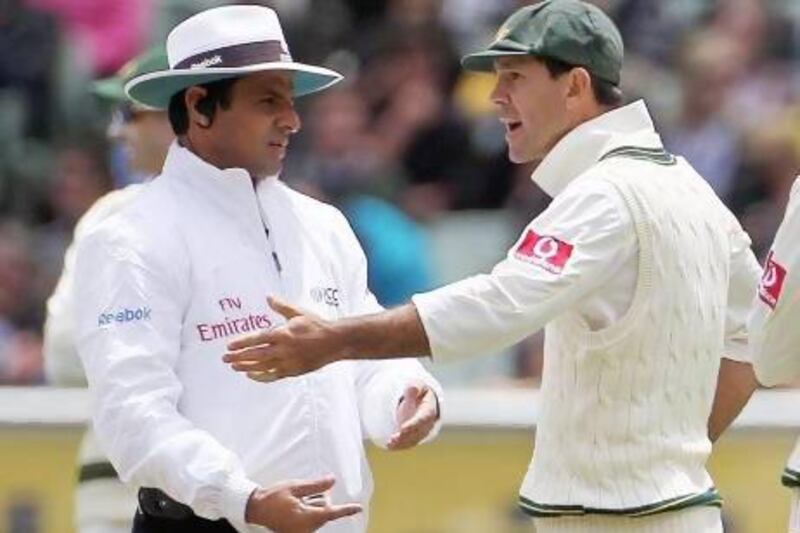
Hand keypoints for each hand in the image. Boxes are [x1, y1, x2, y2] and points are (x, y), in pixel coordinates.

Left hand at [224, 297, 344, 381]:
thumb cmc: (317, 325)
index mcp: (283, 333)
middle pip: (256, 355)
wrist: (334, 342)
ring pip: (262, 367)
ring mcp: (288, 362)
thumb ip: (281, 306)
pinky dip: (260, 376)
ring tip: (234, 367)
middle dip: (239, 357)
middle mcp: (283, 349)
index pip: (257, 339)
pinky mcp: (293, 371)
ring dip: (246, 367)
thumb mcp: (298, 312)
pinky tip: (251, 375)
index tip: (229, 345)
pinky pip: (273, 376)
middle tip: (225, 358)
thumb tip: (268, 297)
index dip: (241, 342)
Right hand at [246, 476, 361, 531]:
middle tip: (300, 494)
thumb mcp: (295, 487)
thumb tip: (332, 480)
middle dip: (317, 498)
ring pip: (317, 513)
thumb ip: (315, 485)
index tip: (359, 508)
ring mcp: (302, 531)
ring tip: (294, 500)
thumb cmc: (273, 498)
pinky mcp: (298, 531)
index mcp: (308, 518)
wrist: (255, 509)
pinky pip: (309, 518)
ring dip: (311, 503)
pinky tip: (294, 505)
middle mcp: (307, 528)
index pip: (332, 512)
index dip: (347, 509)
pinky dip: (306, 509)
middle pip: (324, 509)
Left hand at [387, 381, 439, 449]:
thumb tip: (412, 388)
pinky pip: (408, 443)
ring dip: (401, 442)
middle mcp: (427, 424)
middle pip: (417, 432)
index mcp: (429, 410)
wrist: (422, 400)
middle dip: (405, 436)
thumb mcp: (418, 386)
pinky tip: (390, 446)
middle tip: (393, 438)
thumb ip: (415, 387)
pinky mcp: (414, 436)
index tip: (402, 428)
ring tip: (390, 443)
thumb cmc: (419, 391)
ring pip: (413, 440)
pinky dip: (399, 445)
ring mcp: (421, 431)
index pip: (422, 419)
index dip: (413, 424)